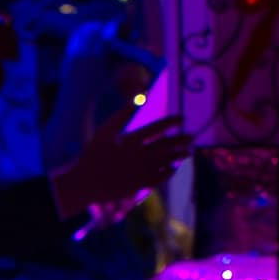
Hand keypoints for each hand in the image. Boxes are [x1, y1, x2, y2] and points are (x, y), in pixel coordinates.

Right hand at [50, 114, 191, 223]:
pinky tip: (174, 167)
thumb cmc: (94, 153)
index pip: (155, 128)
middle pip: (166, 145)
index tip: (182, 118)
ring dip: (180, 156)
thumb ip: (122, 114)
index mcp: (128, 140)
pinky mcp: (141, 184)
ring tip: (189, 152)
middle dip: (181, 140)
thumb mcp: (105, 131)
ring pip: (167, 161)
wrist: (86, 182)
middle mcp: (138, 155)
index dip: (171, 122)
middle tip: (192, 137)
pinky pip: (161, 177)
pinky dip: (170, 171)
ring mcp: (141, 171)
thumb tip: (139, 95)